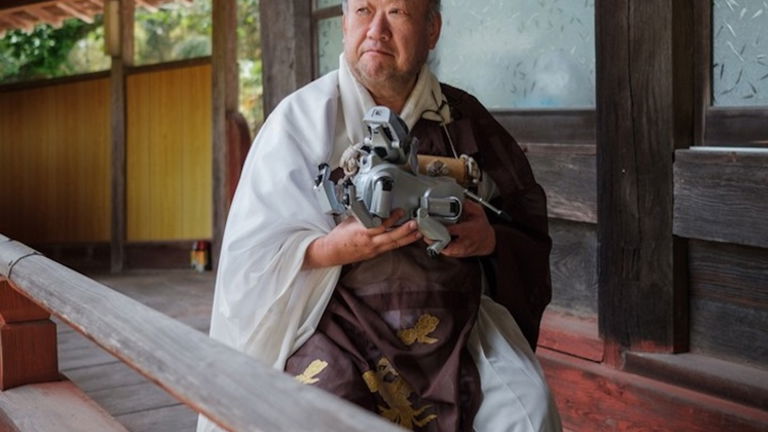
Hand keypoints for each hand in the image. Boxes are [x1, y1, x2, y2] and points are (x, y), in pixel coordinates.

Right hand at [303, 209, 421, 268]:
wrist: (331, 252)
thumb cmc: (339, 236)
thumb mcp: (351, 220)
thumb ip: (364, 215)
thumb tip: (374, 208)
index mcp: (363, 232)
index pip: (380, 225)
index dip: (392, 218)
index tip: (400, 211)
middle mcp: (370, 242)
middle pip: (391, 237)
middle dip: (405, 231)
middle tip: (416, 224)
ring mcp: (373, 250)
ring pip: (393, 244)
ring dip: (407, 239)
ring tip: (418, 234)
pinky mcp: (374, 254)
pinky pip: (389, 248)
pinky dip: (399, 243)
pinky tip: (407, 240)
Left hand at [430, 200, 495, 257]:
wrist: (488, 241)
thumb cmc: (482, 227)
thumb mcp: (479, 212)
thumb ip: (469, 206)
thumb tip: (460, 200)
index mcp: (468, 230)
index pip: (453, 230)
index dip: (441, 229)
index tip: (431, 225)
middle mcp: (464, 241)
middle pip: (447, 245)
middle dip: (435, 240)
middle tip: (426, 234)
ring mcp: (462, 249)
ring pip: (446, 251)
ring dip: (436, 245)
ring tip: (428, 237)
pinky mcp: (459, 254)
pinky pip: (447, 253)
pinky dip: (440, 248)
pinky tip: (435, 241)